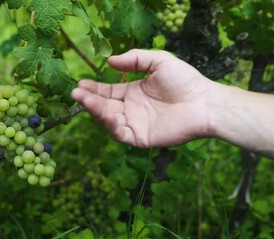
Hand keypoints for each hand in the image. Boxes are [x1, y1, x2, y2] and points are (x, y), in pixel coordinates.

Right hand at [71, 49, 213, 147]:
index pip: (107, 92)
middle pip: (103, 106)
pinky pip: (120, 133)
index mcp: (132, 93)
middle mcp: (130, 110)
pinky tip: (106, 113)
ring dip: (95, 111)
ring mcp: (134, 125)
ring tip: (83, 100)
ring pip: (108, 120)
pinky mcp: (140, 138)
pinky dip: (110, 125)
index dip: (93, 89)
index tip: (80, 83)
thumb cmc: (185, 81)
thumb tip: (110, 62)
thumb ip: (135, 59)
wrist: (204, 102)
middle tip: (75, 92)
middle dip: (88, 100)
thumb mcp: (159, 61)